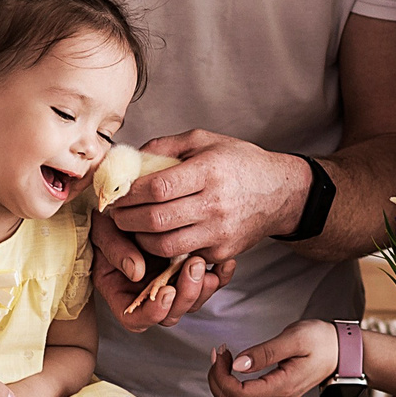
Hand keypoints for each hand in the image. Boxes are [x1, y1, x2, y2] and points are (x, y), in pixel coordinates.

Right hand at [92, 213, 232, 331]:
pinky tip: (226, 263)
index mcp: (121, 292)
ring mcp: (169, 282)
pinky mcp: (188, 270)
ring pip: (192, 301)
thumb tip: (136, 271)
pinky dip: (220, 276)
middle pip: (171, 313)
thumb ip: (116, 251)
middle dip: (186, 296)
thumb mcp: (103, 231)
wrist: (126, 201)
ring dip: (202, 288)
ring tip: (202, 262)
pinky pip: (208, 282)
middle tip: (193, 268)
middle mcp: (147, 294)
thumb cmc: (106, 219)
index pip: (136, 319)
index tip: (166, 292)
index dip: (152, 313)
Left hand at [105, 130, 309, 261]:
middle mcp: (215, 204)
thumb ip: (165, 146)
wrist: (280, 192)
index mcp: (209, 171)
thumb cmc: (239, 163)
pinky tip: (155, 236)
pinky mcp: (222, 252)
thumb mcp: (204, 140)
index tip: (116, 191)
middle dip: (126, 218)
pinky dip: (163, 249)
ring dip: (139, 238)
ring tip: (131, 226)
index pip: (158, 187)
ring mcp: (220, 232)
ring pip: (165, 245)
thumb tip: (128, 159)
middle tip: (115, 212)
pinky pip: (183, 256)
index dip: (129, 192)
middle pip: (156, 219)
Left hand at [207, 320, 338, 396]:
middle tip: (220, 354)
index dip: (222, 376)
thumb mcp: (294, 339)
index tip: (222, 353)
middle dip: (217, 379)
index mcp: (282, 387)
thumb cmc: (321, 342)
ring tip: (225, 358)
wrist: (340, 351)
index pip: (239, 394)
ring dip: (222, 382)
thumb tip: (238, 364)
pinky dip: (231, 384)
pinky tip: (233, 366)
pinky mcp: (273, 396)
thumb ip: (265, 353)